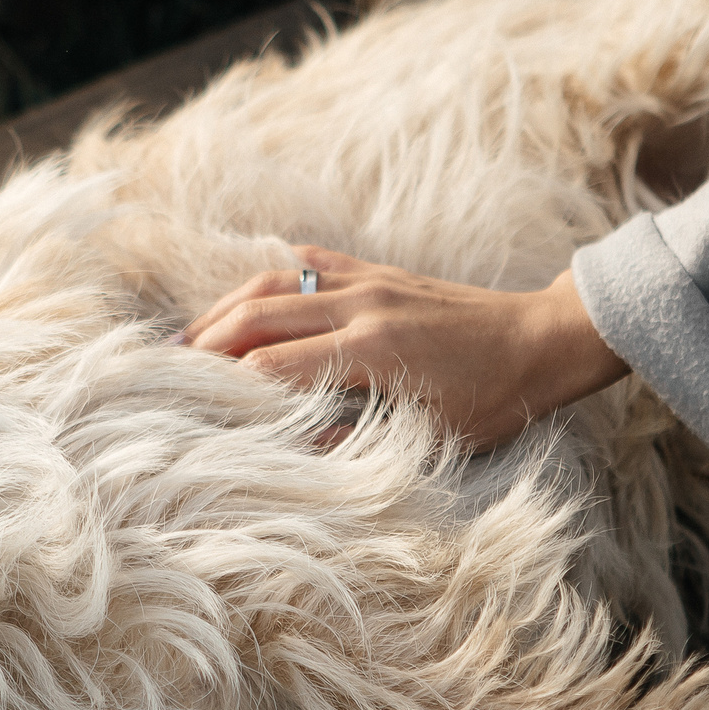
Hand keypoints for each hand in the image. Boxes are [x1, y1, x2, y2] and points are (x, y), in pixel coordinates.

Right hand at [179, 246, 630, 449]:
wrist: (542, 340)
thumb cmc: (494, 398)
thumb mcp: (431, 435)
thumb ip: (358, 438)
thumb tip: (295, 447)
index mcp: (372, 350)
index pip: (273, 364)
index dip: (226, 384)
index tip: (190, 403)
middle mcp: (361, 305)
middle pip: (258, 313)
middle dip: (207, 341)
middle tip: (166, 368)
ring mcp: (368, 280)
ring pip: (274, 280)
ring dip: (226, 306)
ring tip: (191, 336)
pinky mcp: (378, 271)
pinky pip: (308, 262)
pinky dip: (270, 276)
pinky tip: (246, 294)